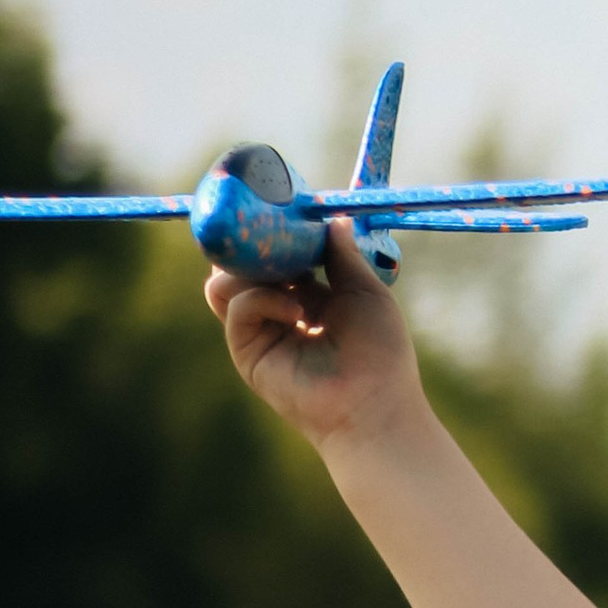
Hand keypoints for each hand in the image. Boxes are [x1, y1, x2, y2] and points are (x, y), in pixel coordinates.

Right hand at [206, 217, 424, 451]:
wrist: (372, 404)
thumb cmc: (379, 351)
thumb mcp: (365, 291)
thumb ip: (343, 255)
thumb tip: (334, 219)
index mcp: (310, 296)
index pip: (278, 255)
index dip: (275, 232)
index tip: (278, 203)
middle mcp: (280, 310)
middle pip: (245, 265)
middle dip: (251, 243)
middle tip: (264, 221)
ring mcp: (261, 330)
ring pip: (228, 283)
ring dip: (249, 266)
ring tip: (280, 266)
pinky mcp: (248, 351)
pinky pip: (238, 308)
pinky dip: (263, 300)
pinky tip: (296, 310)